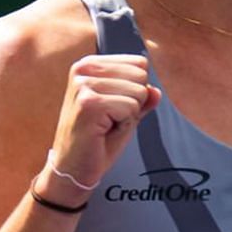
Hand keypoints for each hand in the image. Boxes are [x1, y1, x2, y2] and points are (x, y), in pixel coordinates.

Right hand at [39, 54, 160, 203]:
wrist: (74, 166)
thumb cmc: (98, 139)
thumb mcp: (126, 113)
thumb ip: (142, 98)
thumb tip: (156, 90)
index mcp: (89, 64)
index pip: (140, 64)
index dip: (136, 91)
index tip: (113, 107)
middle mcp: (83, 69)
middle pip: (141, 76)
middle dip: (134, 103)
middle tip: (110, 119)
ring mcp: (83, 85)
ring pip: (138, 92)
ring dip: (128, 115)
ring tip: (105, 125)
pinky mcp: (88, 103)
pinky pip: (131, 108)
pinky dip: (124, 124)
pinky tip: (103, 131)